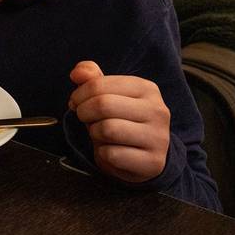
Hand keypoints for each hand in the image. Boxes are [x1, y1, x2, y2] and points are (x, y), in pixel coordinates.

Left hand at [68, 60, 170, 184]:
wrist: (144, 156)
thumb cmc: (121, 120)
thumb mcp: (108, 95)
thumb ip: (91, 79)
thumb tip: (77, 73)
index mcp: (146, 88)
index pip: (99, 84)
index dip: (79, 95)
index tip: (76, 103)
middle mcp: (157, 110)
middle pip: (102, 105)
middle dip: (84, 113)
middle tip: (85, 118)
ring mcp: (158, 137)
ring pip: (107, 129)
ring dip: (94, 133)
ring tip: (100, 134)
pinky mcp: (153, 161)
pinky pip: (112, 154)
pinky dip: (103, 153)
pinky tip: (111, 151)